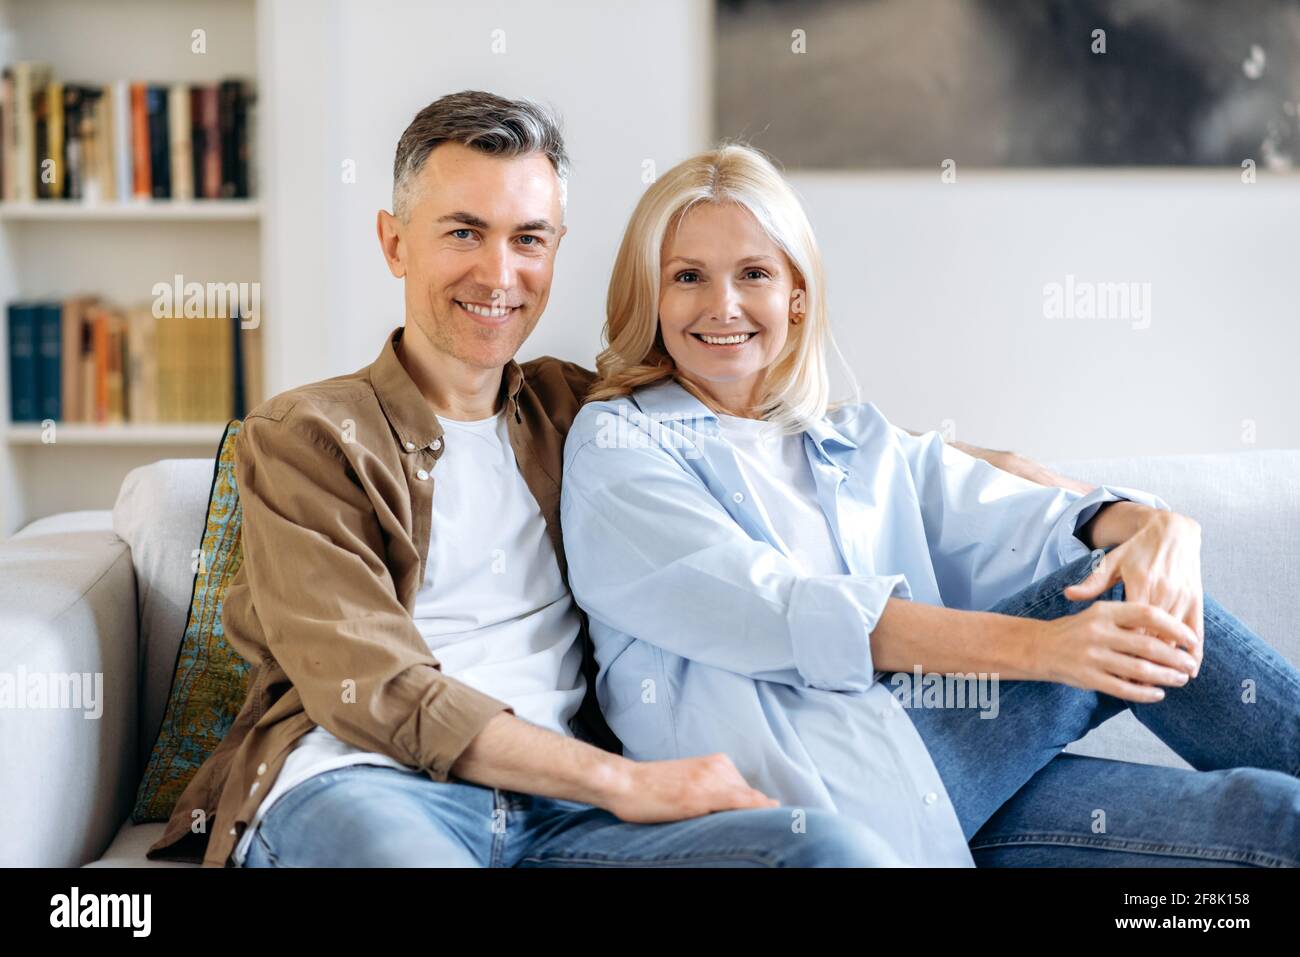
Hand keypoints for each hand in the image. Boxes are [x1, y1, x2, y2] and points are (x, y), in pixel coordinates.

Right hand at [599, 753, 778, 823]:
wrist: (624, 783)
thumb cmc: (651, 788)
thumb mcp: (689, 783)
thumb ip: (717, 790)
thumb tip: (756, 805)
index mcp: (716, 763)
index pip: (748, 792)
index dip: (756, 811)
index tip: (773, 824)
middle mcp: (718, 767)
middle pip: (750, 798)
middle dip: (753, 815)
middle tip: (747, 829)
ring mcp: (711, 780)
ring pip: (749, 802)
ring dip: (754, 817)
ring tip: (740, 829)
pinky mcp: (701, 796)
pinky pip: (739, 802)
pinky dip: (755, 810)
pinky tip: (766, 818)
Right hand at [1033, 601, 1200, 701]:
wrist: (1038, 646)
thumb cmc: (1077, 630)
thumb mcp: (1098, 612)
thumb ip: (1129, 618)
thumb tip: (1170, 632)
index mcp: (1104, 611)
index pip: (1148, 614)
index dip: (1174, 627)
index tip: (1191, 639)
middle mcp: (1098, 632)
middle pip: (1148, 645)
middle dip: (1176, 658)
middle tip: (1190, 665)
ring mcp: (1092, 656)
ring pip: (1139, 669)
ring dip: (1165, 677)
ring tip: (1180, 679)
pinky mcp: (1087, 677)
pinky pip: (1123, 689)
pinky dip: (1145, 694)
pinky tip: (1157, 694)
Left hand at [1063, 508, 1204, 673]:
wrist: (1172, 532)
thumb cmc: (1136, 550)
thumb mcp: (1111, 562)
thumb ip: (1092, 582)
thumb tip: (1068, 595)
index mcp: (1140, 584)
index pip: (1134, 625)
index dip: (1128, 650)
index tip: (1119, 670)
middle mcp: (1163, 591)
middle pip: (1156, 636)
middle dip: (1150, 662)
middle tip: (1142, 686)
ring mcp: (1182, 596)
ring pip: (1177, 636)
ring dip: (1173, 661)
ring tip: (1165, 683)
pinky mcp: (1196, 598)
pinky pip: (1197, 628)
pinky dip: (1195, 649)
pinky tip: (1192, 668)